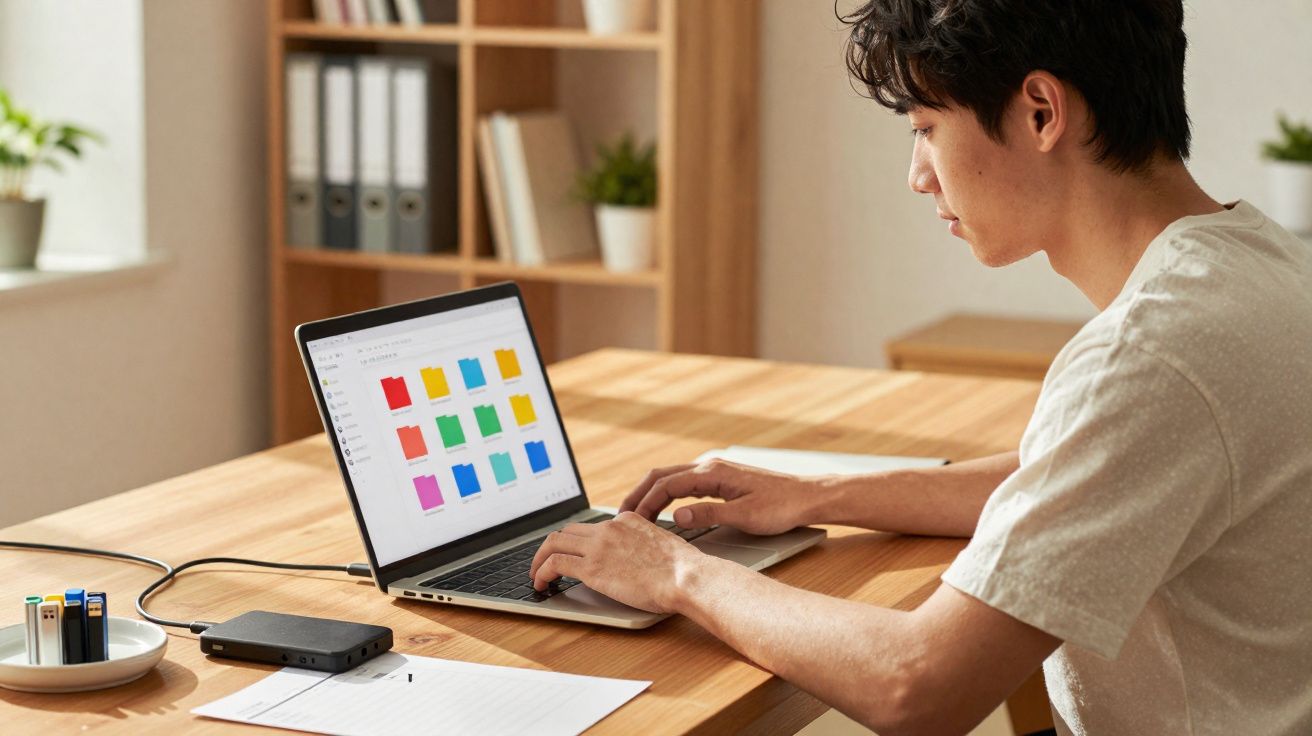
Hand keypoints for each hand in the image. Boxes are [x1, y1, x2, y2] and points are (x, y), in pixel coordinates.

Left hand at [528, 512, 706, 612]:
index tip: (574, 553)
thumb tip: (637, 562)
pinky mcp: (591, 568)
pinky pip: (554, 564)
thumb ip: (644, 546)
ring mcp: (598, 546)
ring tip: (536, 574)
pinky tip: (541, 584)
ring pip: (554, 543)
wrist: (685, 576)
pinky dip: (541, 572)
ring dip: (539, 558)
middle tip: (546, 561)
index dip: (579, 541)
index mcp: (627, 520)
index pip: (593, 527)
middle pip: (568, 531)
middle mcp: (609, 528)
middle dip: (553, 546)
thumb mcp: (662, 545)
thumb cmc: (683, 569)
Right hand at [618, 458, 816, 534]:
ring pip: (672, 478)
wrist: (808, 496)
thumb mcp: (745, 516)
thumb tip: (677, 517)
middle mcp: (710, 466)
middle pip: (663, 475)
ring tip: (636, 514)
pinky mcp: (721, 479)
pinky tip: (663, 509)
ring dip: (652, 494)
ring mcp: (715, 471)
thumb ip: (709, 515)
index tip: (629, 520)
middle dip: (640, 494)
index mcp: (713, 472)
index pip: (667, 484)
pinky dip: (667, 495)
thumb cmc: (781, 506)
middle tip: (620, 515)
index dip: (645, 502)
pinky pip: (685, 484)